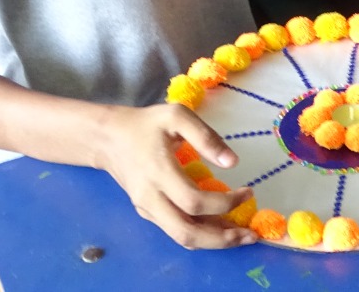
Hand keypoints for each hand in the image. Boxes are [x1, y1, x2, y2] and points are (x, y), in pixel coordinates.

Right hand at [96, 103, 257, 249]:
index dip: (226, 203)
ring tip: (240, 236)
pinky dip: (200, 234)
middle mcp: (151, 198)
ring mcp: (147, 209)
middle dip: (222, 239)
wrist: (109, 138)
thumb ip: (205, 137)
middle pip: (187, 233)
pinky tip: (220, 226)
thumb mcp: (177, 116)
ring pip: (181, 238)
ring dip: (213, 242)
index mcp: (159, 173)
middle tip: (250, 235)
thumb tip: (233, 163)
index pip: (195, 202)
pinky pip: (176, 230)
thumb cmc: (146, 124)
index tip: (248, 192)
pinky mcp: (147, 213)